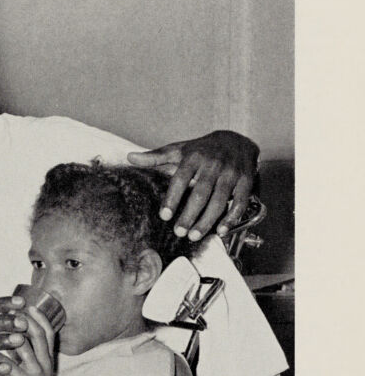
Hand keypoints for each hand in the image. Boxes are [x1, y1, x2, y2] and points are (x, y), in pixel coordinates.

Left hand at [5, 309, 56, 375]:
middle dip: (22, 319)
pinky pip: (8, 364)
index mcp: (48, 359)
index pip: (48, 331)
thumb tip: (18, 341)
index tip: (25, 305)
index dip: (38, 316)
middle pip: (38, 333)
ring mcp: (35, 372)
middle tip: (7, 310)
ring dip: (6, 334)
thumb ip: (30, 357)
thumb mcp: (37, 373)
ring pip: (23, 345)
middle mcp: (45, 362)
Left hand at [127, 130, 258, 240]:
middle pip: (200, 193)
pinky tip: (221, 231)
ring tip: (194, 236)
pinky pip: (240, 202)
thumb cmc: (202, 150)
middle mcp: (213, 164)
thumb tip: (129, 157)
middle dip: (189, 215)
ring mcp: (231, 173)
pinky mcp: (246, 180)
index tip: (165, 216)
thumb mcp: (179, 150)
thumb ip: (155, 157)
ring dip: (207, 221)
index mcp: (193, 157)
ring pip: (219, 200)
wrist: (236, 140)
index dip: (172, 198)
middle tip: (179, 232)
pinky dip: (231, 218)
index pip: (180, 179)